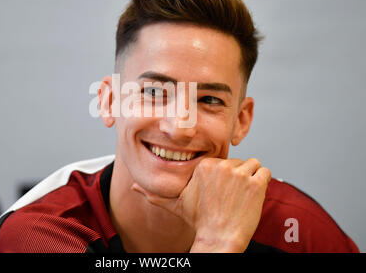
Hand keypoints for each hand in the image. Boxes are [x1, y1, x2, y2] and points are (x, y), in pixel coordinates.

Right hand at [132, 158, 270, 251]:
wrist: (219, 238)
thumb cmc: (199, 221)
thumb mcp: (175, 204)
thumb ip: (155, 193)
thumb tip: (134, 187)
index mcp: (204, 166)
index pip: (222, 161)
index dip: (224, 176)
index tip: (222, 190)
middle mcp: (221, 166)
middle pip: (237, 162)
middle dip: (237, 176)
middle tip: (232, 195)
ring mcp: (239, 174)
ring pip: (252, 164)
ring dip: (251, 177)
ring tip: (243, 195)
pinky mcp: (255, 183)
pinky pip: (264, 170)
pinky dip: (262, 180)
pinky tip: (253, 194)